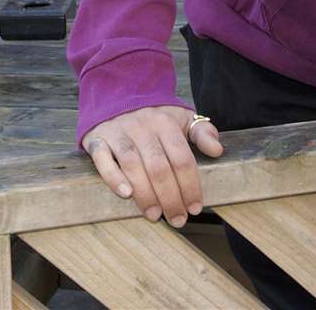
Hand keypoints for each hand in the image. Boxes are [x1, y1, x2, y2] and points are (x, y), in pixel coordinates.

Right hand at [81, 105, 222, 227]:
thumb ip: (202, 133)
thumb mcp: (182, 118)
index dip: (190, 186)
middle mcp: (142, 126)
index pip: (182, 159)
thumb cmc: (154, 117)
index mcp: (166, 123)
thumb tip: (217, 150)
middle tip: (177, 220)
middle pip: (159, 167)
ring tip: (154, 215)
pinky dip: (113, 177)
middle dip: (171, 198)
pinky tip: (125, 194)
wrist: (115, 95)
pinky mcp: (98, 138)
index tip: (195, 208)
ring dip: (145, 195)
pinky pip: (103, 159)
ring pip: (133, 166)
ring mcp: (118, 132)